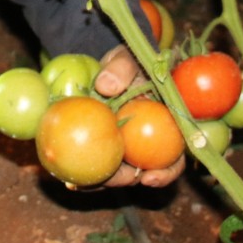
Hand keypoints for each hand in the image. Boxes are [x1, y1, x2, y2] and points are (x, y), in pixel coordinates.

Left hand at [93, 45, 185, 188]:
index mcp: (167, 127)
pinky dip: (86, 172)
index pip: (174, 158)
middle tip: (108, 179)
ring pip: (117, 172)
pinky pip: (97, 163)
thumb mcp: (127, 58)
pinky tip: (68, 179)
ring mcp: (128, 147)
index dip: (166, 173)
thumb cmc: (128, 60)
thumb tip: (106, 86)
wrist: (110, 67)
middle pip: (144, 172)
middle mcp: (150, 142)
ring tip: (79, 184)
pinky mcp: (106, 146)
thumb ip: (121, 68)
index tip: (148, 178)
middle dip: (125, 181)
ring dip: (101, 182)